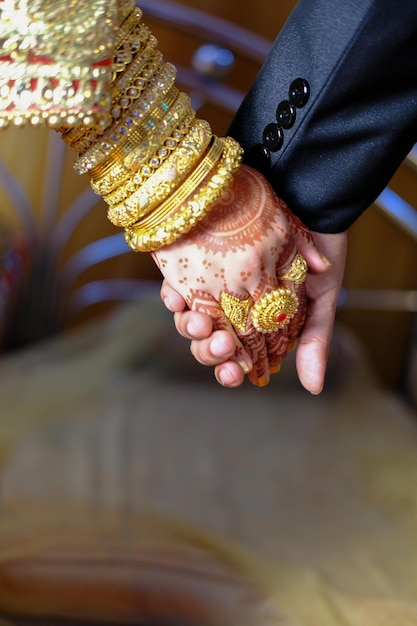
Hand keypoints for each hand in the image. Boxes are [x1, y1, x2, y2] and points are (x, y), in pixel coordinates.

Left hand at [153, 164, 330, 385]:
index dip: (230, 370)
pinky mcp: (195, 259)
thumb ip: (315, 340)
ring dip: (190, 328)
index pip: (236, 357)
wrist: (307, 188)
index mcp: (259, 322)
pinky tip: (178, 297)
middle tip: (222, 344)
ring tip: (202, 321)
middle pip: (206, 345)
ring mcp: (211, 283)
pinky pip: (173, 286)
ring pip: (187, 321)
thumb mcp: (323, 295)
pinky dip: (172, 296)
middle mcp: (232, 306)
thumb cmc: (319, 242)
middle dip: (208, 352)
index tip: (236, 372)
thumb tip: (314, 388)